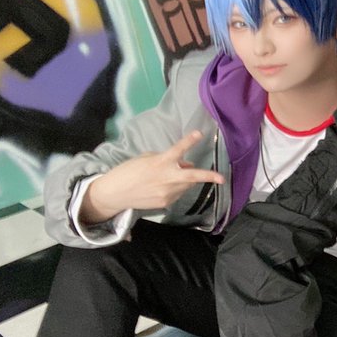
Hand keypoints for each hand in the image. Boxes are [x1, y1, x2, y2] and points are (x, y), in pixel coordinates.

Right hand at [81, 130, 224, 222]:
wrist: (115, 194)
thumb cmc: (129, 171)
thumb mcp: (146, 159)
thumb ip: (167, 159)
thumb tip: (186, 164)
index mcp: (160, 163)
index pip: (177, 150)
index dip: (189, 141)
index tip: (199, 133)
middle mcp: (167, 178)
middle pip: (193, 176)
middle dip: (209, 177)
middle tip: (222, 178)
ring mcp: (167, 193)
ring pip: (187, 185)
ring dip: (186, 179)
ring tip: (173, 176)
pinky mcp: (166, 203)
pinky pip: (179, 193)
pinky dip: (177, 188)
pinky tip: (164, 186)